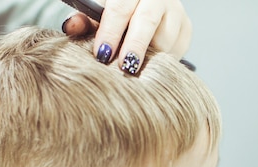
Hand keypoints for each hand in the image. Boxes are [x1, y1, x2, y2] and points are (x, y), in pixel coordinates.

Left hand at [62, 0, 191, 72]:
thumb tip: (71, 27)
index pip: (120, 8)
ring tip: (134, 68)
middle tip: (124, 68)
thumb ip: (84, 21)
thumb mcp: (98, 13)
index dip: (110, 32)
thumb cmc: (115, 14)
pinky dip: (163, 60)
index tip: (102, 54)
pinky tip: (150, 63)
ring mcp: (176, 11)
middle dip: (134, 46)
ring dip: (149, 56)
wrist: (142, 8)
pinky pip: (177, 50)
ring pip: (165, 38)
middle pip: (147, 20)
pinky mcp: (186, 28)